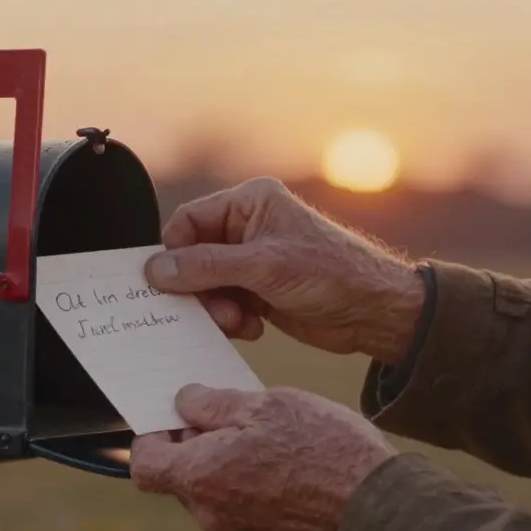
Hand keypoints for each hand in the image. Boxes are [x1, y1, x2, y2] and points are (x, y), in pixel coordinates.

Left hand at [131, 384, 396, 530]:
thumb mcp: (266, 403)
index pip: (144, 464)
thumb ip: (213, 403)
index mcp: (202, 477)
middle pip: (181, 478)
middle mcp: (212, 515)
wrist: (377, 504)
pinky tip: (285, 469)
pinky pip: (242, 514)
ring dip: (226, 468)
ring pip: (213, 496)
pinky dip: (250, 491)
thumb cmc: (323, 446)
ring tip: (268, 440)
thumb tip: (184, 402)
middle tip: (233, 417)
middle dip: (197, 447)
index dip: (152, 436)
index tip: (175, 417)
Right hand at [144, 177, 425, 364]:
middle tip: (210, 310)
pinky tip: (252, 328)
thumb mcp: (263, 266)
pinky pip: (224, 305)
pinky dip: (231, 320)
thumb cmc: (332, 273)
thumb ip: (206, 266)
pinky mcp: (259, 292)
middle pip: (194, 257)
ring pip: (206, 285)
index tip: (167, 284)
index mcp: (250, 203)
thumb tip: (157, 269)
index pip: (189, 221)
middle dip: (198, 288)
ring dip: (215, 308)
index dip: (175, 253)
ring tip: (237, 321)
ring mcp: (253, 262)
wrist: (374, 312)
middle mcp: (248, 228)